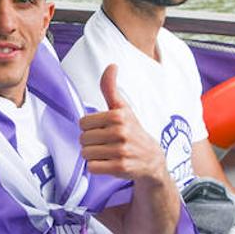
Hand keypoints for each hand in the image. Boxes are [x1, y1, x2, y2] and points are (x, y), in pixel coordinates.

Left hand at [79, 64, 166, 182]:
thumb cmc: (132, 131)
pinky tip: (108, 163)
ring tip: (107, 153)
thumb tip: (111, 66)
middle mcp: (120, 132)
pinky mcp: (120, 167)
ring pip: (86, 153)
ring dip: (93, 155)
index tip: (102, 130)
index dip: (90, 128)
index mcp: (118, 116)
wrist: (151, 158)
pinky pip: (92, 167)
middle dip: (90, 143)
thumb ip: (111, 89)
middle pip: (83, 139)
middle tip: (105, 143)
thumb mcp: (123, 109)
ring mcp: (121, 151)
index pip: (83, 122)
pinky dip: (96, 167)